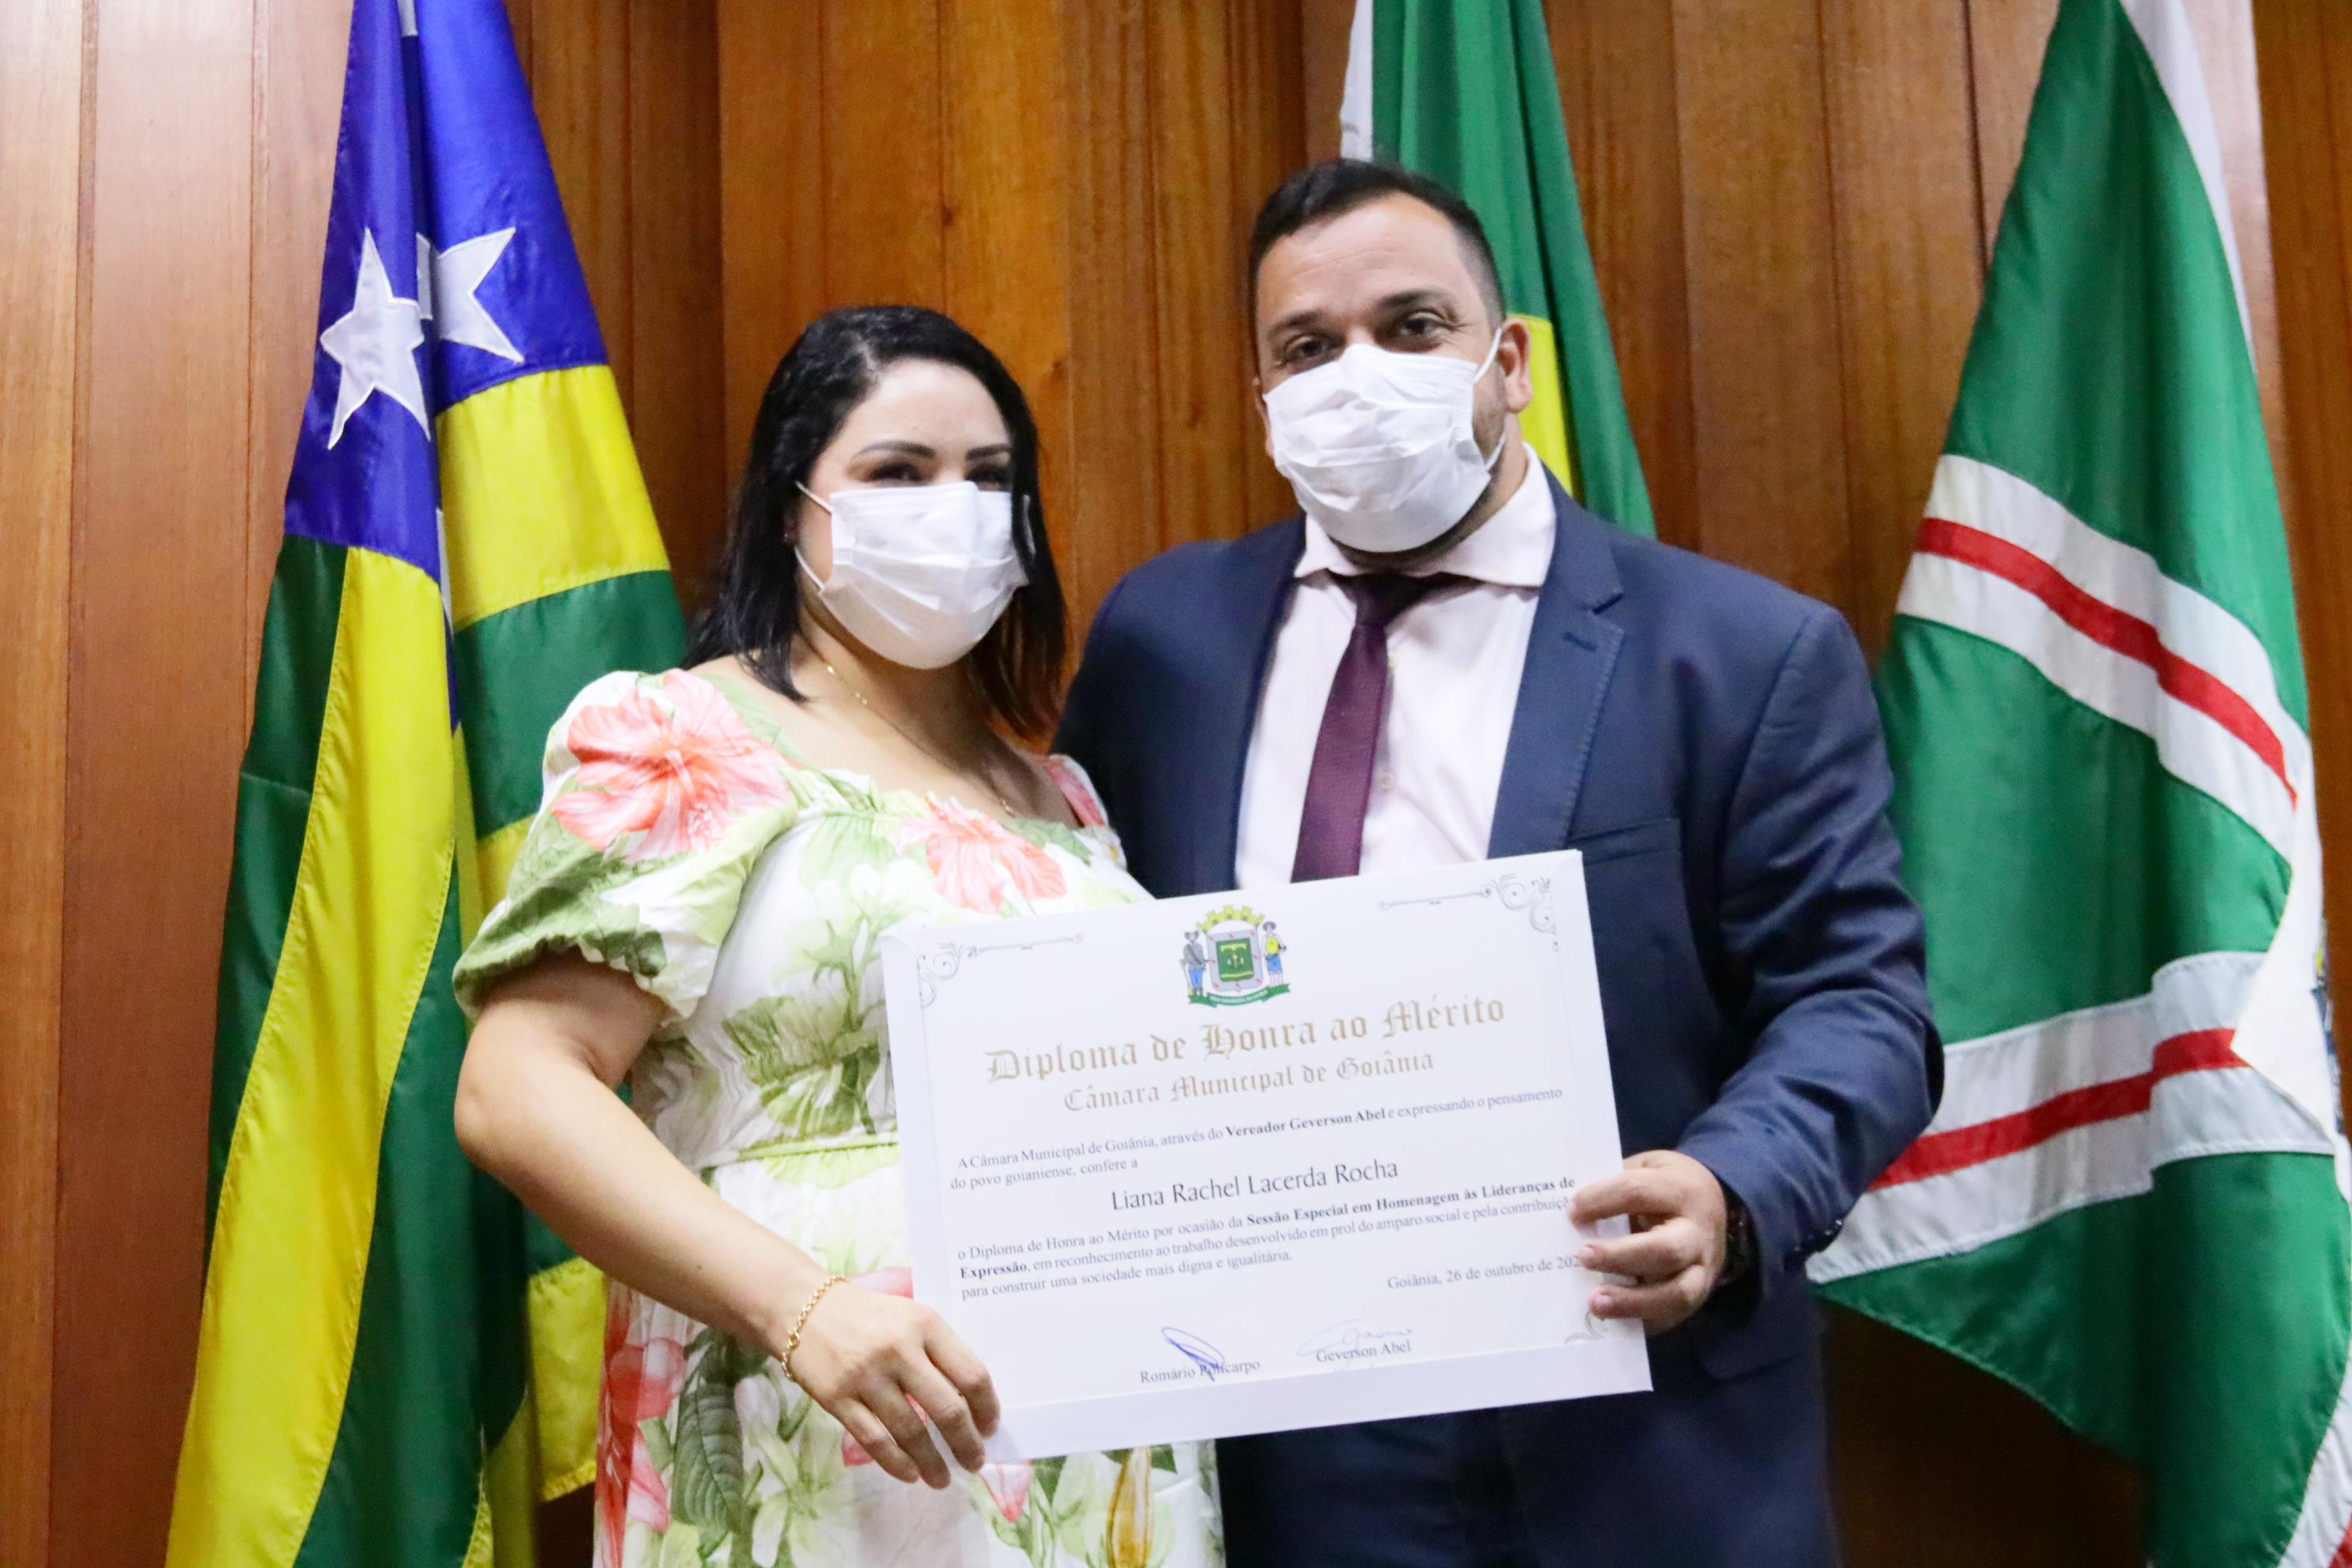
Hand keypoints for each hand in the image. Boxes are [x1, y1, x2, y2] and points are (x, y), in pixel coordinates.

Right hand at [781, 1280, 1000, 1488]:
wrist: (802, 1308)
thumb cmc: (867, 1315)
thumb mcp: (911, 1316)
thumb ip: (939, 1350)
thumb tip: (971, 1401)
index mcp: (925, 1324)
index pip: (971, 1374)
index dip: (987, 1408)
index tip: (990, 1427)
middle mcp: (899, 1349)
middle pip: (947, 1409)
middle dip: (966, 1443)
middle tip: (973, 1462)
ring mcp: (866, 1376)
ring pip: (911, 1431)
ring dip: (932, 1463)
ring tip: (942, 1478)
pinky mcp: (837, 1398)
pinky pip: (874, 1440)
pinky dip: (897, 1463)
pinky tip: (911, 1474)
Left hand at [1568, 1150, 1727, 1335]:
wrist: (1713, 1207)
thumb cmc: (1662, 1190)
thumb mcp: (1643, 1171)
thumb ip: (1612, 1188)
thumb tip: (1566, 1213)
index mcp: (1680, 1190)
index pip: (1639, 1193)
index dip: (1603, 1200)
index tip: (1572, 1211)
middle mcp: (1697, 1232)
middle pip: (1666, 1249)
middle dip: (1620, 1256)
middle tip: (1582, 1256)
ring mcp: (1702, 1269)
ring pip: (1677, 1292)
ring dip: (1632, 1301)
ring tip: (1594, 1302)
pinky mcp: (1698, 1296)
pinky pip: (1672, 1315)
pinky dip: (1640, 1319)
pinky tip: (1611, 1319)